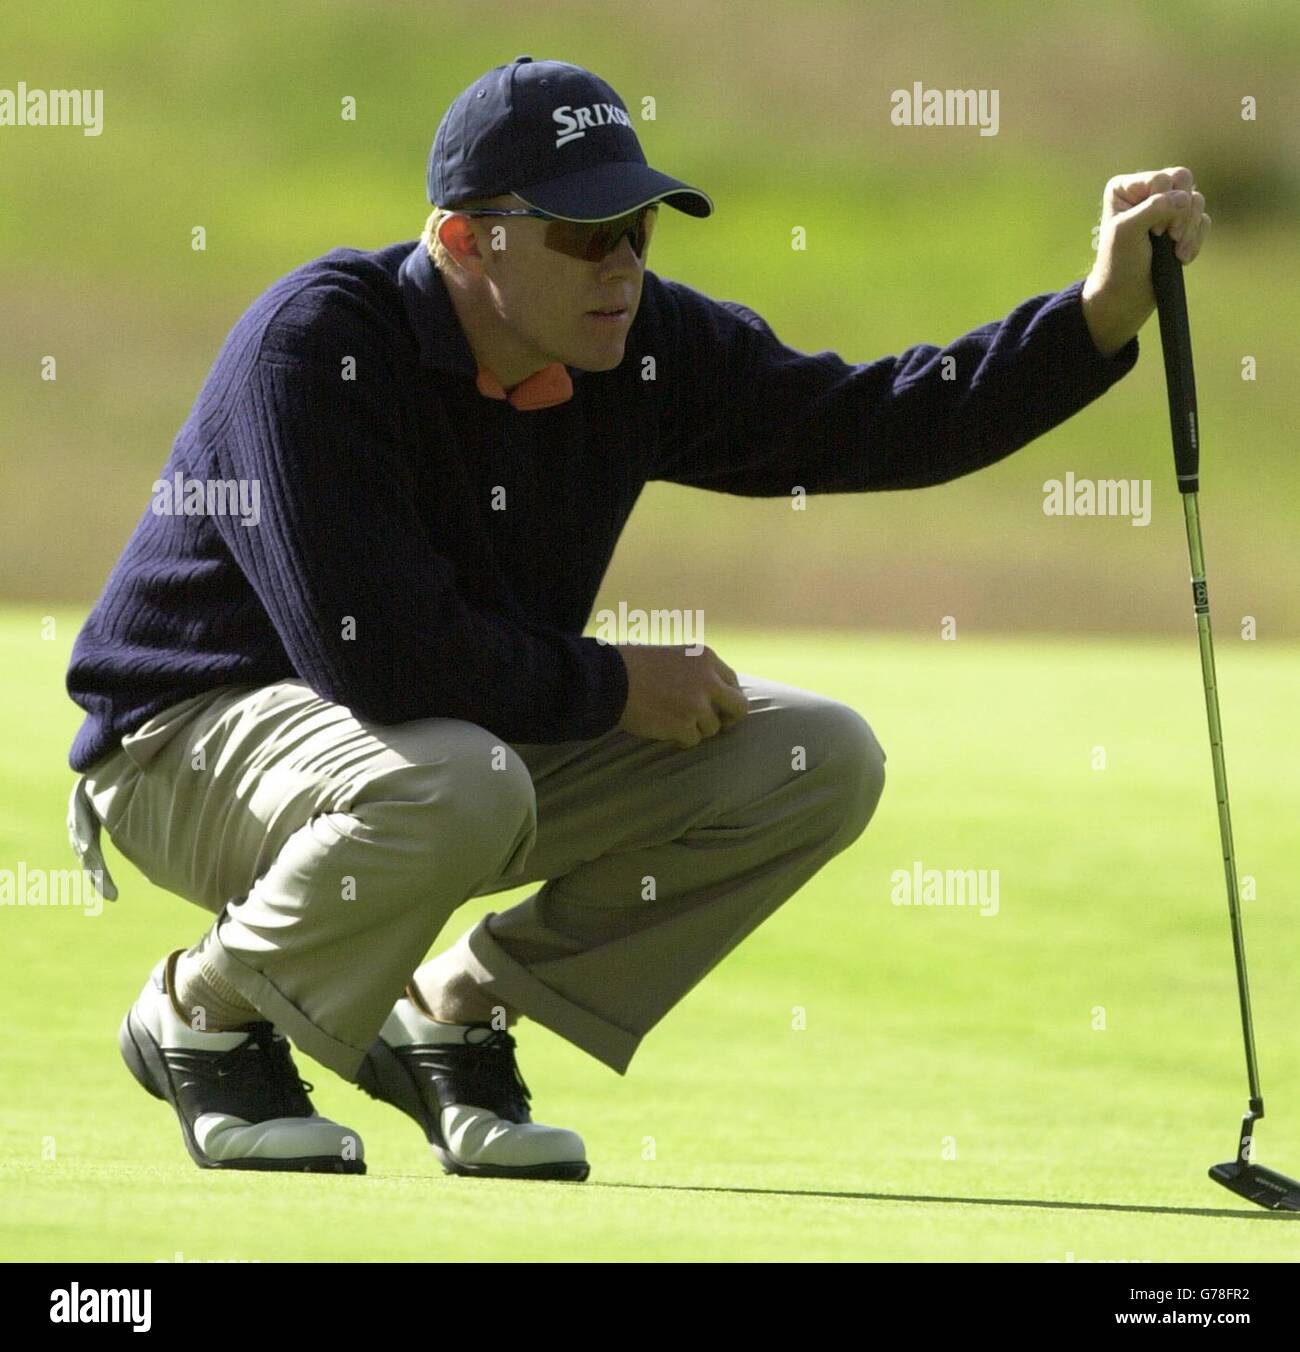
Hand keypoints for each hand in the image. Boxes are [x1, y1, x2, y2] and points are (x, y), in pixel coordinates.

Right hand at [614, 643, 749, 747]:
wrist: (610, 679)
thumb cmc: (634, 665)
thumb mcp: (673, 656)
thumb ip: (696, 672)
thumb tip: (713, 697)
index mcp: (706, 658)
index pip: (733, 682)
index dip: (726, 698)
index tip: (718, 707)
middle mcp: (707, 680)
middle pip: (739, 707)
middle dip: (729, 719)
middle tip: (718, 726)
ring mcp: (697, 704)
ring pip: (712, 728)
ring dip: (696, 729)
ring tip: (673, 722)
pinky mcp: (684, 725)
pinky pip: (692, 741)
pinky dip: (680, 739)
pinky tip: (665, 729)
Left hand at [1081, 166, 1211, 356]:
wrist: (1126, 298)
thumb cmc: (1119, 264)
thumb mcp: (1128, 232)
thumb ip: (1154, 208)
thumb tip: (1187, 198)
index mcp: (1126, 188)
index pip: (1162, 179)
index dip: (1162, 205)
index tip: (1151, 233)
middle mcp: (1147, 192)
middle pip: (1184, 181)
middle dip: (1180, 213)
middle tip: (1166, 237)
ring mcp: (1167, 208)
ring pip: (1196, 200)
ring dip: (1189, 229)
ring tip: (1175, 253)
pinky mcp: (1182, 225)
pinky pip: (1203, 220)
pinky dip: (1195, 239)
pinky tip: (1181, 258)